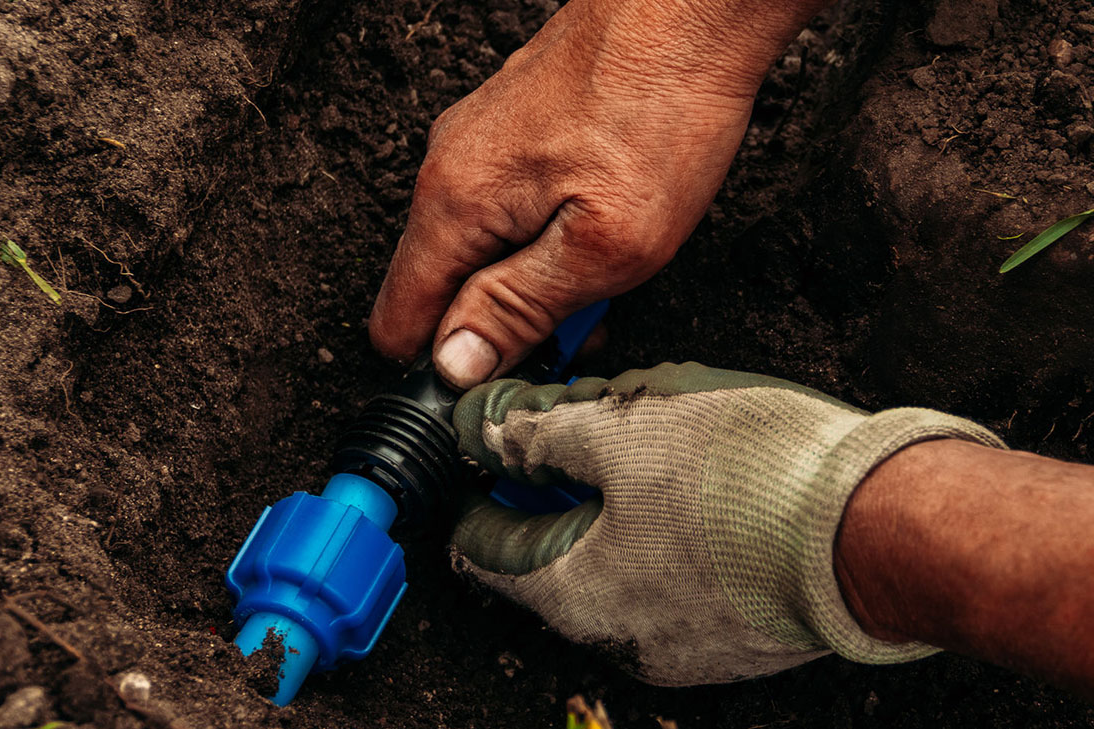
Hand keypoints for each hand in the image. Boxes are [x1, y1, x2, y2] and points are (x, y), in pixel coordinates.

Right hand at [369, 0, 829, 388]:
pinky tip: (610, 220)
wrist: (695, 8)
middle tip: (587, 324)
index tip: (508, 380)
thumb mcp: (603, 245)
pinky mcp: (518, 124)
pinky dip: (553, 232)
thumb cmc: (660, 111)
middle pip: (445, 288)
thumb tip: (456, 365)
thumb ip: (520, 308)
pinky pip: (512, 205)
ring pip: (484, 247)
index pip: (399, 321)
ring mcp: (481, 141)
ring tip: (610, 269)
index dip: (448, 368)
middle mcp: (449, 167)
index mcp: (454, 204)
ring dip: (539, 277)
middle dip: (508, 323)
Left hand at [446, 363, 1004, 684]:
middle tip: (577, 423)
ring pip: (627, 563)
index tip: (483, 448)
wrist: (878, 530)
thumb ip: (540, 429)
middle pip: (558, 556)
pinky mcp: (746, 631)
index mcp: (573, 595)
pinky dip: (679, 530)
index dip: (477, 488)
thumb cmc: (752, 481)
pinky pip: (687, 575)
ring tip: (659, 438)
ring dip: (624, 505)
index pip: (484, 550)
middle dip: (561, 487)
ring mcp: (689, 644)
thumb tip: (484, 426)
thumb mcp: (624, 427)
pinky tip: (712, 479)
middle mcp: (622, 639)